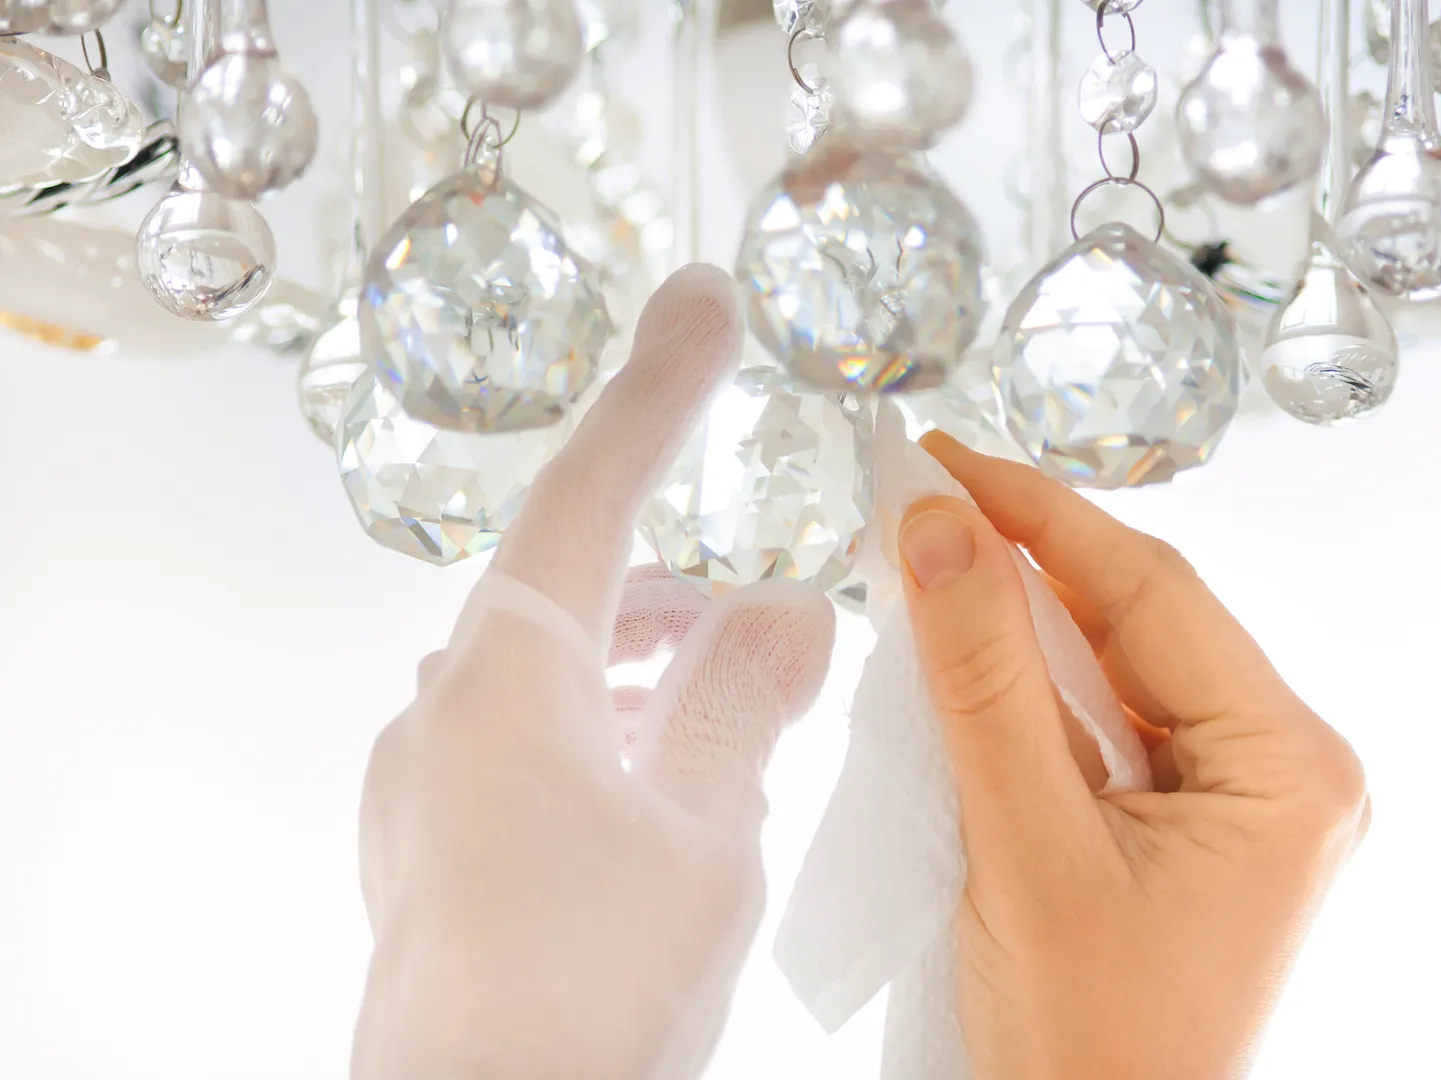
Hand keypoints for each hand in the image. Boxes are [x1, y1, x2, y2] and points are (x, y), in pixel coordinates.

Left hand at [350, 266, 835, 1079]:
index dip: (656, 391)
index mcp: (509, 674)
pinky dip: (601, 723)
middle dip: (673, 565)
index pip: (590, 490)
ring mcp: (425, 781)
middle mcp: (445, 708)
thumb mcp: (704, 832)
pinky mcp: (428, 844)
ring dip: (642, 654)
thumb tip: (792, 615)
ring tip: (731, 673)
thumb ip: (744, 706)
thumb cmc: (585, 987)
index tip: (703, 303)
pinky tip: (658, 770)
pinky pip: (521, 740)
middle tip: (765, 572)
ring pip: (548, 669)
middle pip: (571, 584)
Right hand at [899, 433, 1369, 1079]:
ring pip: (1117, 663)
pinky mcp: (1180, 821)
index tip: (947, 460)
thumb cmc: (1089, 1045)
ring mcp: (1232, 797)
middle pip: (1142, 619)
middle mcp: (1280, 770)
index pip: (1155, 593)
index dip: (1040, 515)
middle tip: (925, 497)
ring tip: (933, 555)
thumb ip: (984, 682)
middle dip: (1028, 557)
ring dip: (1023, 615)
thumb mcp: (1029, 848)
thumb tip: (939, 531)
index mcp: (1290, 769)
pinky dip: (1029, 682)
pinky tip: (968, 646)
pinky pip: (1101, 719)